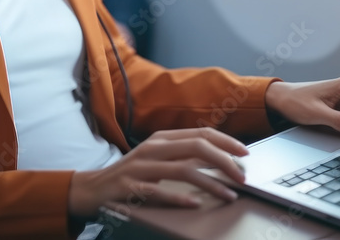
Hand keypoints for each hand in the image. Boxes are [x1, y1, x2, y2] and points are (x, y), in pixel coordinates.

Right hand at [67, 127, 247, 217]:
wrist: (94, 187)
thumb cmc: (133, 173)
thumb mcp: (158, 157)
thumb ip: (183, 155)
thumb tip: (219, 158)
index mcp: (163, 138)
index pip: (201, 134)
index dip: (226, 142)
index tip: (245, 153)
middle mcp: (154, 148)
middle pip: (197, 148)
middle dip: (225, 161)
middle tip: (242, 176)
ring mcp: (142, 167)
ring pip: (184, 170)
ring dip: (211, 184)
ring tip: (228, 195)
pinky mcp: (131, 187)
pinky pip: (159, 192)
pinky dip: (179, 199)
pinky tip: (195, 205)